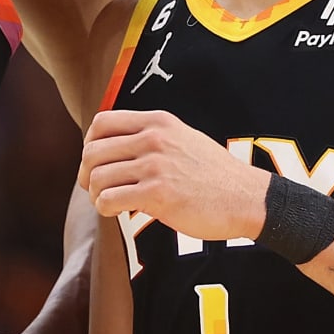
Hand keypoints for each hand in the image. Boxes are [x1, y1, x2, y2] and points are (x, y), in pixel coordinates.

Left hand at [81, 109, 269, 241]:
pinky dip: (105, 208)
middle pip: (93, 151)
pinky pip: (109, 200)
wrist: (246, 197)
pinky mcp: (158, 194)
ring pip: (98, 177)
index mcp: (158, 122)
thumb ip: (153, 136)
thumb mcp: (183, 138)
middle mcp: (154, 139)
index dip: (90, 144)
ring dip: (96, 194)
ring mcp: (156, 166)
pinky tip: (116, 211)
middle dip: (87, 173)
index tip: (94, 162)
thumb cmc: (213, 174)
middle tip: (93, 188)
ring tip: (107, 202)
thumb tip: (115, 146)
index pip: (102, 123)